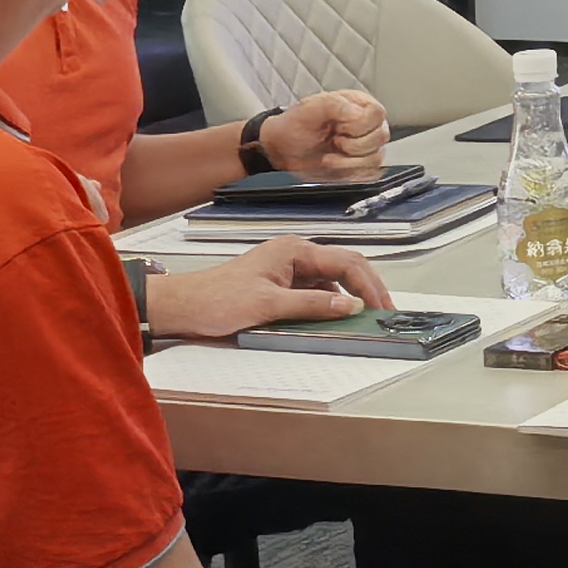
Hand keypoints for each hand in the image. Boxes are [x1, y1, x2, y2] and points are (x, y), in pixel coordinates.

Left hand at [144, 236, 392, 340]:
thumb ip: (312, 304)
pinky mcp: (282, 284)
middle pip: (345, 266)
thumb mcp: (268, 305)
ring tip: (366, 316)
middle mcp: (295, 254)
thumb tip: (349, 306)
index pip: (346, 262)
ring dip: (350, 295)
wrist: (183, 306)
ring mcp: (289, 268)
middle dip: (367, 288)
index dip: (368, 286)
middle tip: (384, 312)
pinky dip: (330, 302)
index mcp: (294, 250)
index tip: (382, 308)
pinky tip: (336, 317)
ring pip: (332, 278)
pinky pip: (316, 290)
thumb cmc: (217, 300)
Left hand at [257, 89, 390, 180]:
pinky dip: (351, 174)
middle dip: (354, 145)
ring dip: (350, 162)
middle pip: (380, 137)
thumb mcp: (310, 109)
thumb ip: (335, 105)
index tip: (339, 127)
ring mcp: (365, 147)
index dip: (359, 125)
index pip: (378, 114)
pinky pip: (369, 174)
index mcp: (359, 104)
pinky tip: (334, 165)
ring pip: (377, 158)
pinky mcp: (360, 166)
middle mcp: (366, 125)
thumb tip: (357, 113)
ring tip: (331, 156)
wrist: (282, 150)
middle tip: (334, 141)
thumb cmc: (294, 126)